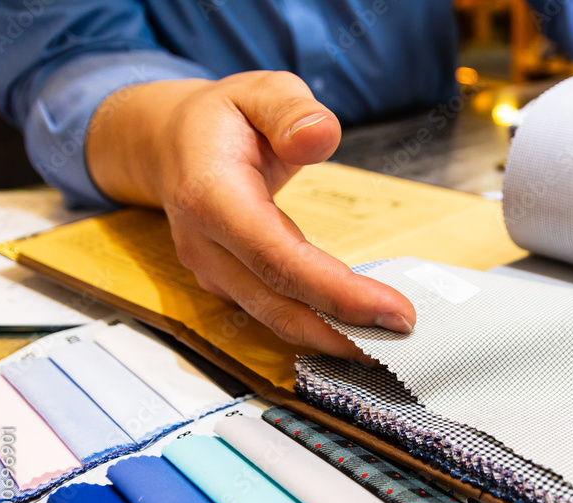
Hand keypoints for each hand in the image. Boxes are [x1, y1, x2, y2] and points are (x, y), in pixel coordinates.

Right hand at [86, 71, 415, 359]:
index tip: (392, 311)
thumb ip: (290, 110)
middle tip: (405, 335)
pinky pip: (274, 312)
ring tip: (390, 342)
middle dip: (343, 330)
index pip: (277, 257)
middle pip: (277, 303)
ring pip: (274, 318)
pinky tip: (357, 330)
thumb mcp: (258, 91)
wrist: (167, 143)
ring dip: (333, 337)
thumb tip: (319, 136)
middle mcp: (206, 244)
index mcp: (211, 196)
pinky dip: (316, 326)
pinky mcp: (227, 284)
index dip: (335, 292)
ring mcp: (212, 270)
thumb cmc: (220, 118)